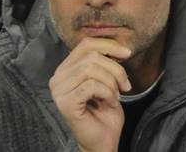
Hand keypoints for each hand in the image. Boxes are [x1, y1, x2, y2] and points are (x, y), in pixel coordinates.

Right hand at [49, 37, 132, 151]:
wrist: (103, 141)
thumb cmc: (104, 112)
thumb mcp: (107, 80)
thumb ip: (105, 62)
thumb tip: (120, 48)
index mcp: (66, 69)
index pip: (85, 44)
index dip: (109, 45)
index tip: (127, 53)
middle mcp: (58, 78)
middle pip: (91, 56)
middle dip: (115, 68)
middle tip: (125, 85)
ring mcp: (59, 91)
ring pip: (91, 69)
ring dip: (111, 83)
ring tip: (116, 96)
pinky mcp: (65, 103)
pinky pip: (91, 86)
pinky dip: (107, 93)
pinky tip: (110, 103)